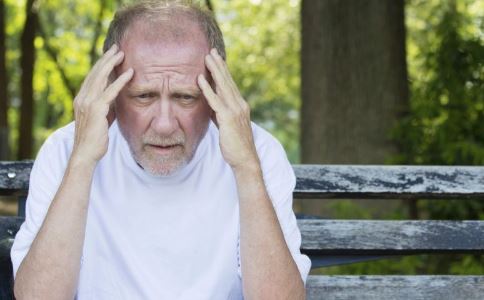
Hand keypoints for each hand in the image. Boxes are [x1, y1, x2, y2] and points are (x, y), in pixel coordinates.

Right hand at [71, 44, 132, 164]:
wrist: (86, 154)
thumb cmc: (95, 139)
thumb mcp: (103, 118)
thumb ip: (108, 106)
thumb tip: (118, 96)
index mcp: (82, 99)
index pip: (92, 77)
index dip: (101, 64)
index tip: (110, 55)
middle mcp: (82, 98)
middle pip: (95, 73)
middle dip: (106, 59)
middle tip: (116, 47)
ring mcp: (88, 103)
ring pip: (100, 78)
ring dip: (112, 64)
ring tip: (121, 53)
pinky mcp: (96, 110)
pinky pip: (110, 91)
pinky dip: (120, 80)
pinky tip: (129, 73)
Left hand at [198, 48, 259, 170]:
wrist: (245, 159)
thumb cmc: (235, 145)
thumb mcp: (227, 126)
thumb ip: (220, 114)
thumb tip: (211, 106)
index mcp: (240, 106)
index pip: (230, 84)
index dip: (223, 71)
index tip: (217, 59)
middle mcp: (239, 105)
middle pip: (227, 81)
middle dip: (219, 65)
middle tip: (211, 51)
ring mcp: (235, 111)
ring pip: (222, 86)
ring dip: (214, 71)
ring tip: (206, 57)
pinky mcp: (227, 118)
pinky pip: (215, 100)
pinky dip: (207, 89)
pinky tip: (199, 79)